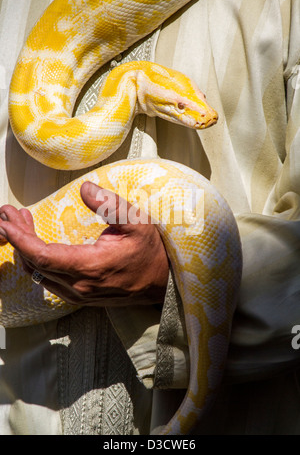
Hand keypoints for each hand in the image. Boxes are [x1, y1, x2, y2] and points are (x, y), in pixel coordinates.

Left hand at [0, 182, 168, 305]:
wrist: (162, 282)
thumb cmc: (150, 251)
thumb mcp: (137, 222)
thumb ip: (110, 205)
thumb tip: (85, 189)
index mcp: (91, 267)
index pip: (44, 256)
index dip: (21, 239)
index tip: (6, 222)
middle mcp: (79, 286)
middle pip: (35, 264)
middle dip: (17, 238)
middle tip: (7, 215)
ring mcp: (78, 295)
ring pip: (39, 274)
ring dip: (25, 248)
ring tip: (18, 222)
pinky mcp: (78, 297)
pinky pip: (48, 280)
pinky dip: (36, 260)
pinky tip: (35, 244)